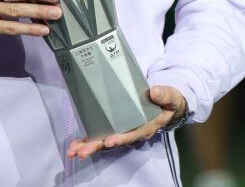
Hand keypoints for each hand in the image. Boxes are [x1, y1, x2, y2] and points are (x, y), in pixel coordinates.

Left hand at [66, 85, 186, 158]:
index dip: (121, 138)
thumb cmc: (168, 102)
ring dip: (89, 147)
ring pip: (105, 142)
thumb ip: (165, 95)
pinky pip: (101, 136)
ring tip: (73, 151)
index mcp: (147, 126)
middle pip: (115, 142)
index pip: (134, 134)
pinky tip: (75, 145)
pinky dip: (88, 141)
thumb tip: (155, 92)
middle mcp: (133, 132)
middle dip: (97, 147)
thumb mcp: (171, 97)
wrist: (167, 106)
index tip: (109, 141)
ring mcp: (123, 131)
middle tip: (82, 152)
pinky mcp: (116, 127)